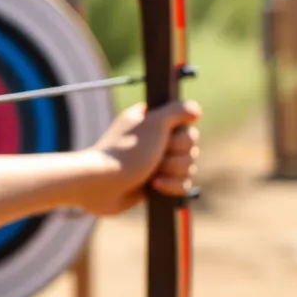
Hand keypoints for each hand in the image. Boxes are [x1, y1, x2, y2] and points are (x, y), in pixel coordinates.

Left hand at [81, 100, 201, 215]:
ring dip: (173, 172)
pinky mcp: (156, 183)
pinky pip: (181, 185)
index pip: (186, 125)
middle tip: (157, 157)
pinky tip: (154, 186)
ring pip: (188, 167)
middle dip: (178, 156)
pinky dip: (171, 186)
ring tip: (152, 174)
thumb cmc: (126, 152)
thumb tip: (196, 110)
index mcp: (152, 121)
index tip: (167, 137)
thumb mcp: (153, 123)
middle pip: (191, 148)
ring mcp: (155, 162)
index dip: (182, 135)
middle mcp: (155, 140)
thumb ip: (177, 111)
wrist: (101, 185)